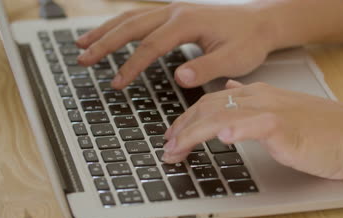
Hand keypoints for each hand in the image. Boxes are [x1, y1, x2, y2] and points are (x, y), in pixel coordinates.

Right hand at [76, 3, 275, 88]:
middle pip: (131, 26)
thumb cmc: (249, 40)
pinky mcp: (174, 14)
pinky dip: (120, 26)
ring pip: (131, 17)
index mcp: (188, 22)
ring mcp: (173, 10)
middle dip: (104, 43)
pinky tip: (109, 34)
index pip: (151, 45)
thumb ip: (206, 68)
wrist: (261, 22)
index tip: (116, 83)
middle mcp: (176, 11)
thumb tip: (180, 77)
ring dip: (105, 30)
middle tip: (82, 59)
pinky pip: (140, 17)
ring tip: (81, 43)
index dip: (131, 65)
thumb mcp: (234, 59)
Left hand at [163, 80, 342, 201]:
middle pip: (209, 107)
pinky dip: (238, 129)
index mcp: (259, 95)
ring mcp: (273, 111)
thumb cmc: (324, 131)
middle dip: (181, 128)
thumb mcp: (283, 111)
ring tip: (176, 149)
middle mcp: (261, 98)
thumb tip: (231, 88)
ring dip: (195, 134)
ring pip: (223, 115)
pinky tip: (223, 136)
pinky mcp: (287, 127)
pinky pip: (257, 125)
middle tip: (166, 148)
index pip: (212, 102)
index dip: (187, 119)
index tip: (173, 135)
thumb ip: (254, 102)